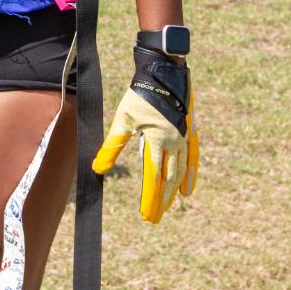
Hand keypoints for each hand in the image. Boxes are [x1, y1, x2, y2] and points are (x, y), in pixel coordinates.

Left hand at [92, 45, 197, 223]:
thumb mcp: (123, 120)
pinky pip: (192, 158)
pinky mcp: (190, 131)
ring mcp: (184, 137)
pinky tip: (187, 190)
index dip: (150, 199)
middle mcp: (174, 142)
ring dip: (173, 192)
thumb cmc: (139, 94)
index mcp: (156, 140)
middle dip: (161, 201)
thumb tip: (97, 169)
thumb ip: (112, 146)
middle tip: (153, 218)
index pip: (153, 178)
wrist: (163, 71)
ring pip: (181, 172)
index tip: (146, 216)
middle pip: (168, 179)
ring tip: (167, 207)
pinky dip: (190, 176)